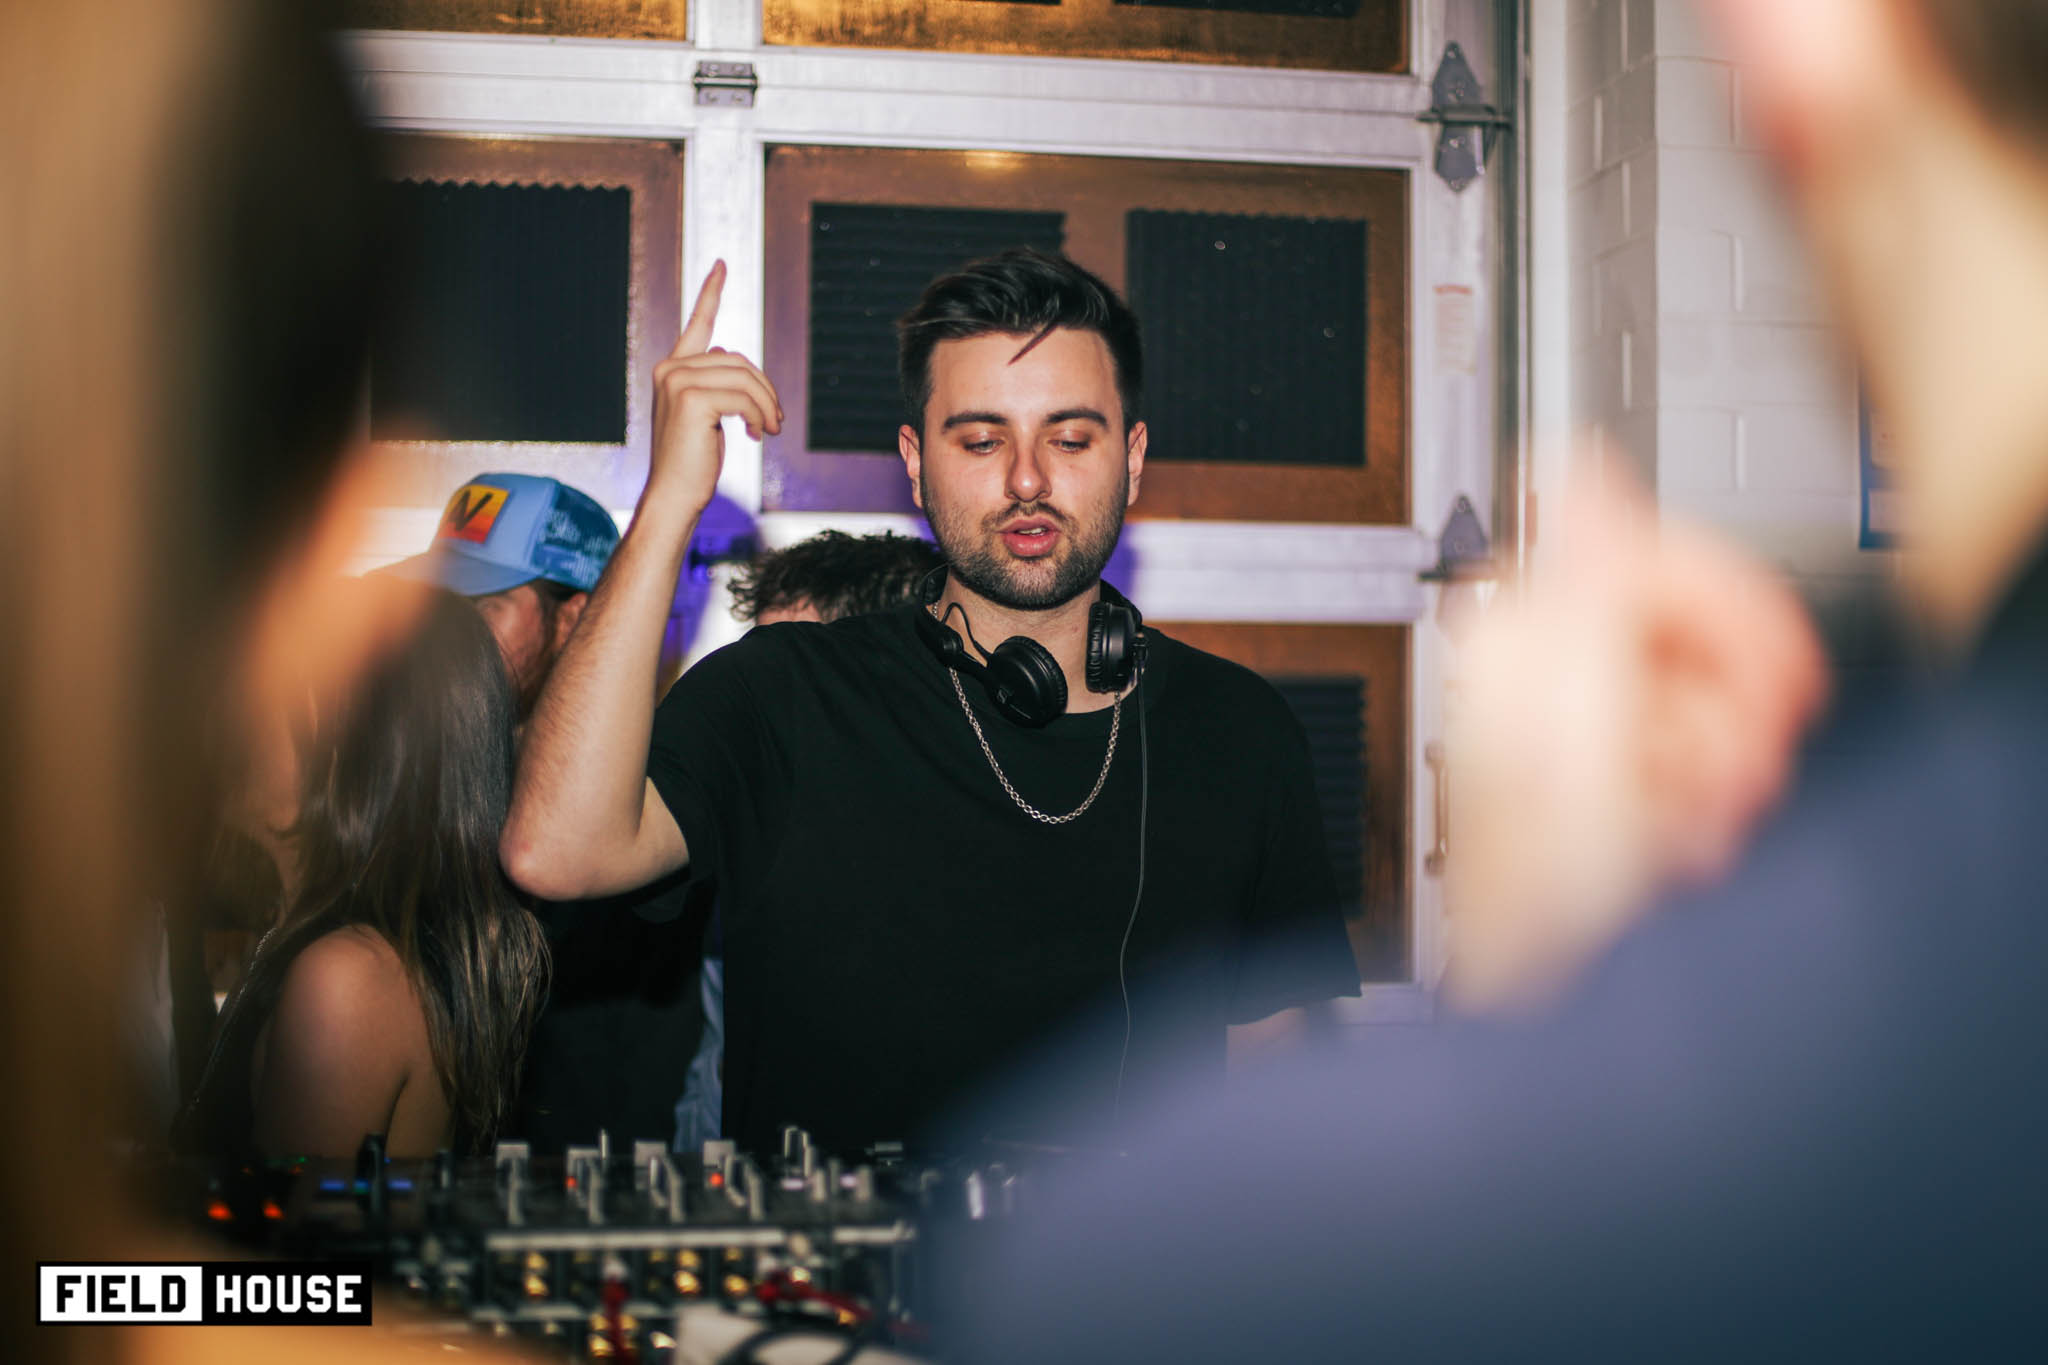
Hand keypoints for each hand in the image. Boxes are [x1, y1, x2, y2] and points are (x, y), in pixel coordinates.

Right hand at [647, 261, 782, 510]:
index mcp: (672, 369)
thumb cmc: (692, 461)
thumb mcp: (705, 415)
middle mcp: (670, 369)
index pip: (698, 324)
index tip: (721, 265)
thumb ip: (716, 384)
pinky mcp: (690, 399)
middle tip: (775, 422)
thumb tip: (734, 362)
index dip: (711, 293)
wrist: (674, 494)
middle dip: (764, 390)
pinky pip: (744, 398)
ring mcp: (677, 382)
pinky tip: (758, 435)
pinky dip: (760, 416)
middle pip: (738, 360)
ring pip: (744, 379)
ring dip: (766, 406)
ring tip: (769, 430)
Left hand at [1443, 466, 1828, 1012]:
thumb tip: (1570, 454)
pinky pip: (1682, 745)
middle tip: (1737, 760)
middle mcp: (1537, 661)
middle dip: (1732, 693)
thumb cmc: (1541, 867)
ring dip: (1722, 752)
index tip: (1773, 667)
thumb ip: (1589, 574)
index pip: (1653, 553)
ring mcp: (1569, 719)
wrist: (1538, 979)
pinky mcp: (1599, 773)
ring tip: (1697, 811)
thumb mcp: (1574, 707)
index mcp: (1521, 627)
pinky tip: (1685, 832)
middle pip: (1686, 622)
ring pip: (1697, 687)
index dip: (1733, 606)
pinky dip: (1704, 788)